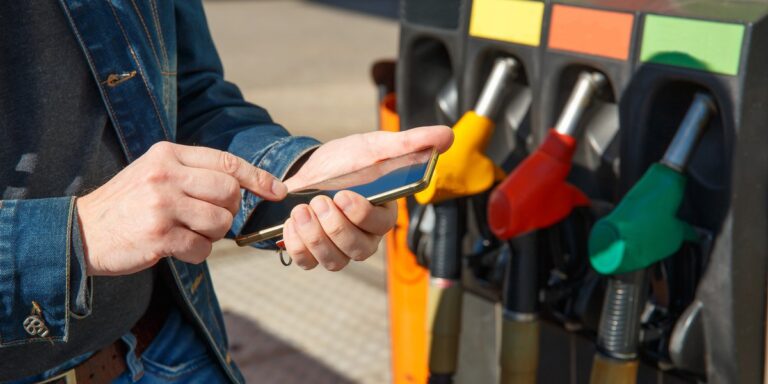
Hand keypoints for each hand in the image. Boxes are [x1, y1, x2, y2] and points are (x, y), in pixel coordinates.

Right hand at [76, 142, 285, 275]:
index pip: (226, 161)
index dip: (258, 178)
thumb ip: (193, 172)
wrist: (81, 232)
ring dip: (212, 235)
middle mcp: (166, 175)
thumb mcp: (155, 172)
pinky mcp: (159, 236)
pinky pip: (202, 248)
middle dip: (228, 211)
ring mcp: (161, 205)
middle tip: (207, 219)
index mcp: (167, 154)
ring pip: (220, 222)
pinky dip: (196, 253)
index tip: (278, 191)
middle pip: (229, 193)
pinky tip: (176, 249)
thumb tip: (243, 185)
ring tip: (187, 233)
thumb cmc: (128, 204)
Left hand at [281, 125, 452, 269]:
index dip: (362, 215)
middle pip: (357, 250)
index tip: (344, 195)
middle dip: (335, 227)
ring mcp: (338, 249)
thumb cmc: (349, 161)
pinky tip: (291, 221)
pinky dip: (297, 245)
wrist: (312, 168)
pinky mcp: (313, 253)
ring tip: (301, 210)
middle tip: (319, 200)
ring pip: (334, 261)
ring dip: (315, 237)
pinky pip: (306, 261)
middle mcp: (364, 237)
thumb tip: (446, 136)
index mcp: (383, 214)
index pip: (381, 225)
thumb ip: (411, 142)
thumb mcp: (377, 146)